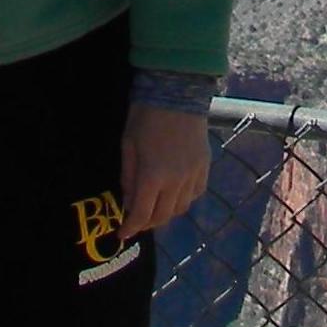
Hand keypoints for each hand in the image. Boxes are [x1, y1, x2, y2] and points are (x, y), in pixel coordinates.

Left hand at [120, 104, 208, 238]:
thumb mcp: (128, 145)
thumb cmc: (145, 116)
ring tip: (154, 209)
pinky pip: (195, 194)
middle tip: (136, 221)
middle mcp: (176, 182)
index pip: (141, 214)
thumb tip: (129, 201)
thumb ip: (128, 176)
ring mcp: (193, 175)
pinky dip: (183, 200)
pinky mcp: (205, 167)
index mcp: (152, 176)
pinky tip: (175, 194)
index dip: (130, 228)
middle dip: (147, 223)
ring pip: (181, 208)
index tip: (122, 234)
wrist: (177, 93)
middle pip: (162, 216)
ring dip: (166, 214)